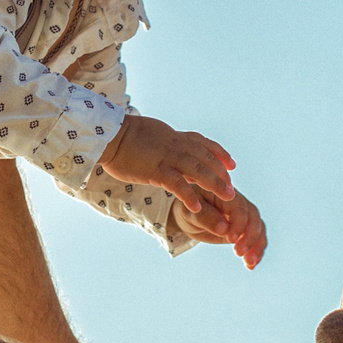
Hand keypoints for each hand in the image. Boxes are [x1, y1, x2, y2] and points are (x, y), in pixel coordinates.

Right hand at [100, 115, 267, 268]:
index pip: (202, 143)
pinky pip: (177, 184)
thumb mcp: (152, 135)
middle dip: (221, 172)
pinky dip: (188, 195)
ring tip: (228, 197)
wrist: (109, 135)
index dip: (219, 153)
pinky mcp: (156, 170)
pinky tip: (197, 207)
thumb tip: (173, 148)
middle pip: (206, 157)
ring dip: (215, 183)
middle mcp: (175, 146)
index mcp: (174, 137)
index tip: (231, 164)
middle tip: (232, 188)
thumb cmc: (124, 136)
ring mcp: (167, 157)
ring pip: (198, 169)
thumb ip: (166, 143)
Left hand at [171, 188, 267, 270]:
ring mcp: (245, 217)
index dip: (238, 224)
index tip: (231, 240)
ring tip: (249, 264)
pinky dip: (257, 252)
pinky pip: (257, 239)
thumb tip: (224, 229)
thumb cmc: (190, 209)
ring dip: (257, 247)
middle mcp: (240, 204)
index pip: (240, 209)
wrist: (191, 215)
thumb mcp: (192, 212)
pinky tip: (251, 266)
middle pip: (253, 219)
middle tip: (239, 254)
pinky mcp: (246, 230)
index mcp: (227, 194)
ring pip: (259, 230)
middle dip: (249, 237)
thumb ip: (207, 218)